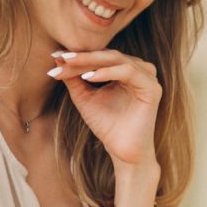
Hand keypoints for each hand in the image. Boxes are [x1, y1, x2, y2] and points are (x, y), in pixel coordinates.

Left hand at [49, 50, 160, 166]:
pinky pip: (128, 72)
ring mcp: (148, 77)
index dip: (78, 56)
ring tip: (70, 65)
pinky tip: (89, 77)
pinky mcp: (152, 88)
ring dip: (91, 61)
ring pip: (116, 59)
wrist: (123, 151)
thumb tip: (58, 59)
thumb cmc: (107, 125)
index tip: (55, 56)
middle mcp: (139, 70)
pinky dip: (107, 72)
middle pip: (107, 55)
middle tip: (61, 58)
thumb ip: (74, 78)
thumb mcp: (85, 97)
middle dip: (82, 56)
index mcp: (125, 70)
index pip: (100, 56)